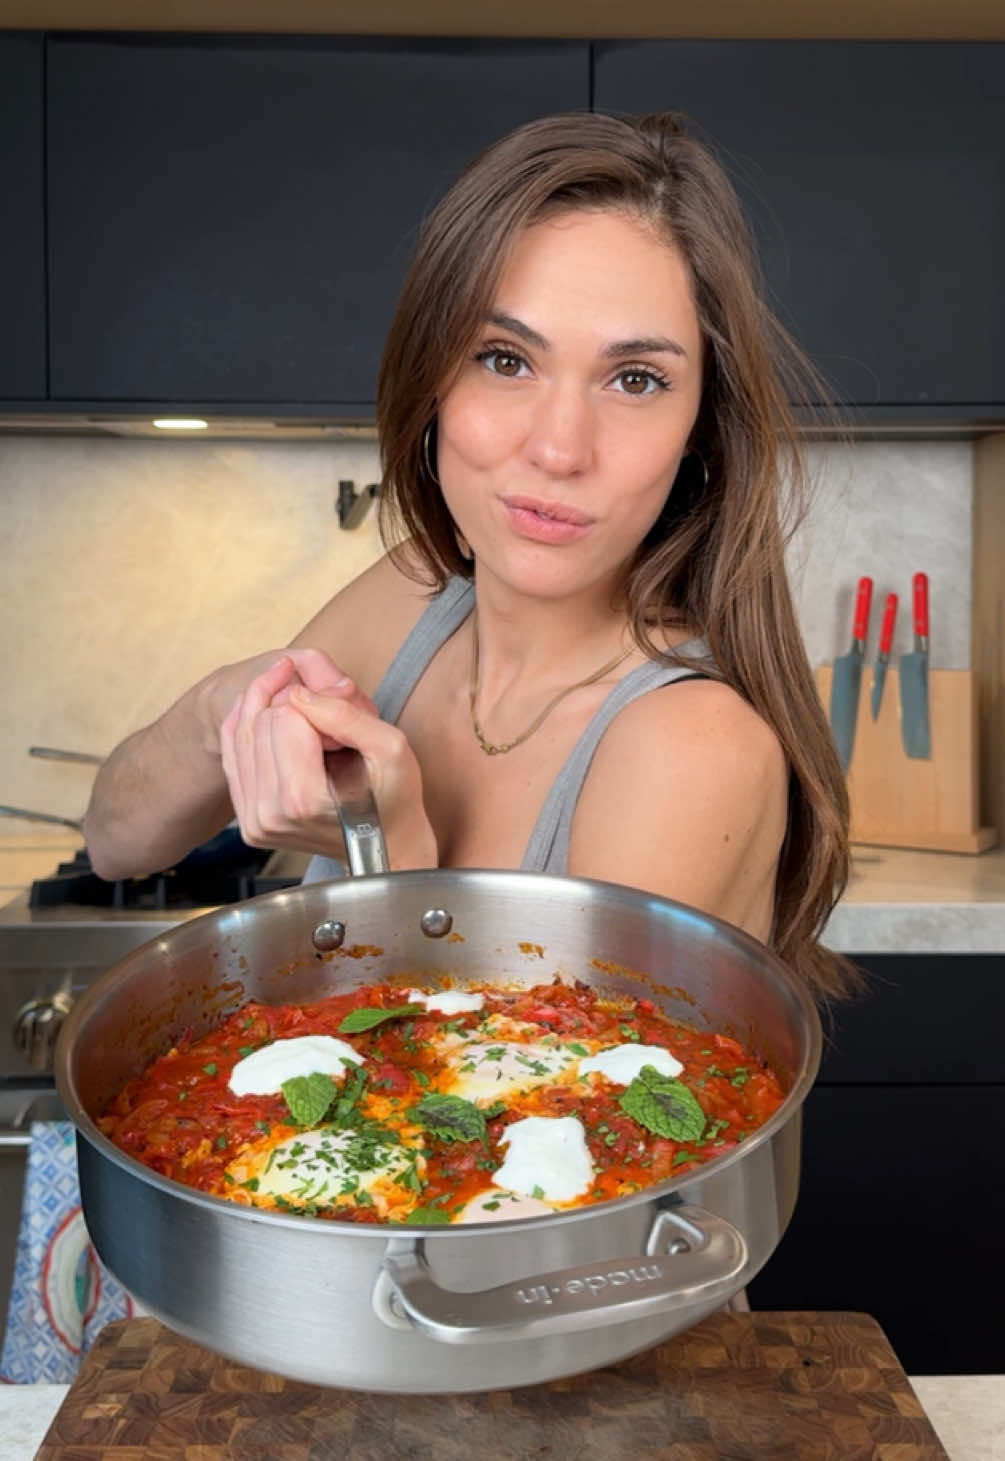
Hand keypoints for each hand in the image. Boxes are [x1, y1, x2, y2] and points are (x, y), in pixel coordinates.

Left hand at [219, 654, 436, 869]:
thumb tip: (299, 693)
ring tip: (298, 701)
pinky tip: (264, 707)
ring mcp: (254, 822)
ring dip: (266, 709)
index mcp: (303, 800)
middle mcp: (270, 814)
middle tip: (323, 711)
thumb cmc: (393, 798)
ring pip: (240, 734)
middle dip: (289, 705)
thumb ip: (345, 716)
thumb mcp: (390, 749)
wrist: (386, 845)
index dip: (312, 700)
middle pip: (259, 723)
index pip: (285, 716)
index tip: (337, 709)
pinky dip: (244, 726)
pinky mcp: (247, 822)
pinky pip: (232, 756)